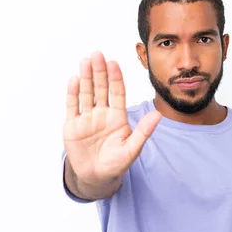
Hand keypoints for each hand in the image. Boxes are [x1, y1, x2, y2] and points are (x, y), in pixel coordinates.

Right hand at [63, 51, 160, 185]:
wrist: (96, 177)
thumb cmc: (116, 163)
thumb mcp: (132, 149)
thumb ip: (143, 131)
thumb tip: (158, 115)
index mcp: (117, 117)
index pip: (117, 92)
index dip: (115, 78)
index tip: (114, 63)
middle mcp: (102, 113)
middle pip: (100, 88)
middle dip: (99, 72)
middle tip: (97, 54)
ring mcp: (86, 118)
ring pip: (86, 93)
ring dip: (85, 77)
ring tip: (85, 60)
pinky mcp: (72, 125)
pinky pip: (72, 106)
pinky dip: (73, 93)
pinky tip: (74, 79)